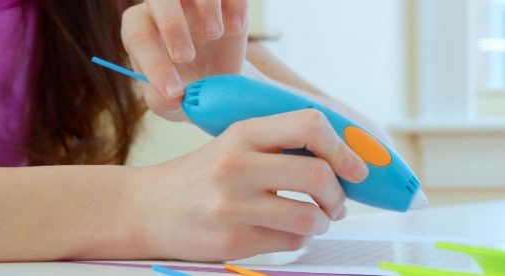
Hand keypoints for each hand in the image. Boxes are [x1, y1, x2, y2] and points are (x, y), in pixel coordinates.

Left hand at [121, 0, 247, 120]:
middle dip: (172, 26)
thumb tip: (171, 96)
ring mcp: (195, 0)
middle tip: (186, 57)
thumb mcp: (170, 104)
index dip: (153, 63)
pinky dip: (234, 7)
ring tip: (215, 35)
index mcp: (141, 30)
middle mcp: (163, 8)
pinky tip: (235, 28)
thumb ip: (162, 102)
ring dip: (205, 8)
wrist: (220, 82)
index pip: (138, 36)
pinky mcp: (226, 0)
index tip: (174, 92)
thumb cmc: (187, 87)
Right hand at [130, 110, 369, 261]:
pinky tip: (287, 231)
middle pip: (318, 175)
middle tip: (337, 203)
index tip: (356, 168)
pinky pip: (290, 241)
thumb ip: (281, 144)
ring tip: (314, 219)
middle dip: (339, 195)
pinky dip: (299, 238)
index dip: (343, 148)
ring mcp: (233, 205)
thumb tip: (344, 160)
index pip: (310, 125)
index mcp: (243, 131)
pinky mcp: (231, 240)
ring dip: (322, 222)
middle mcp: (237, 164)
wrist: (148, 208)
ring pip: (309, 216)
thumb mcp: (235, 143)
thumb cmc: (202, 174)